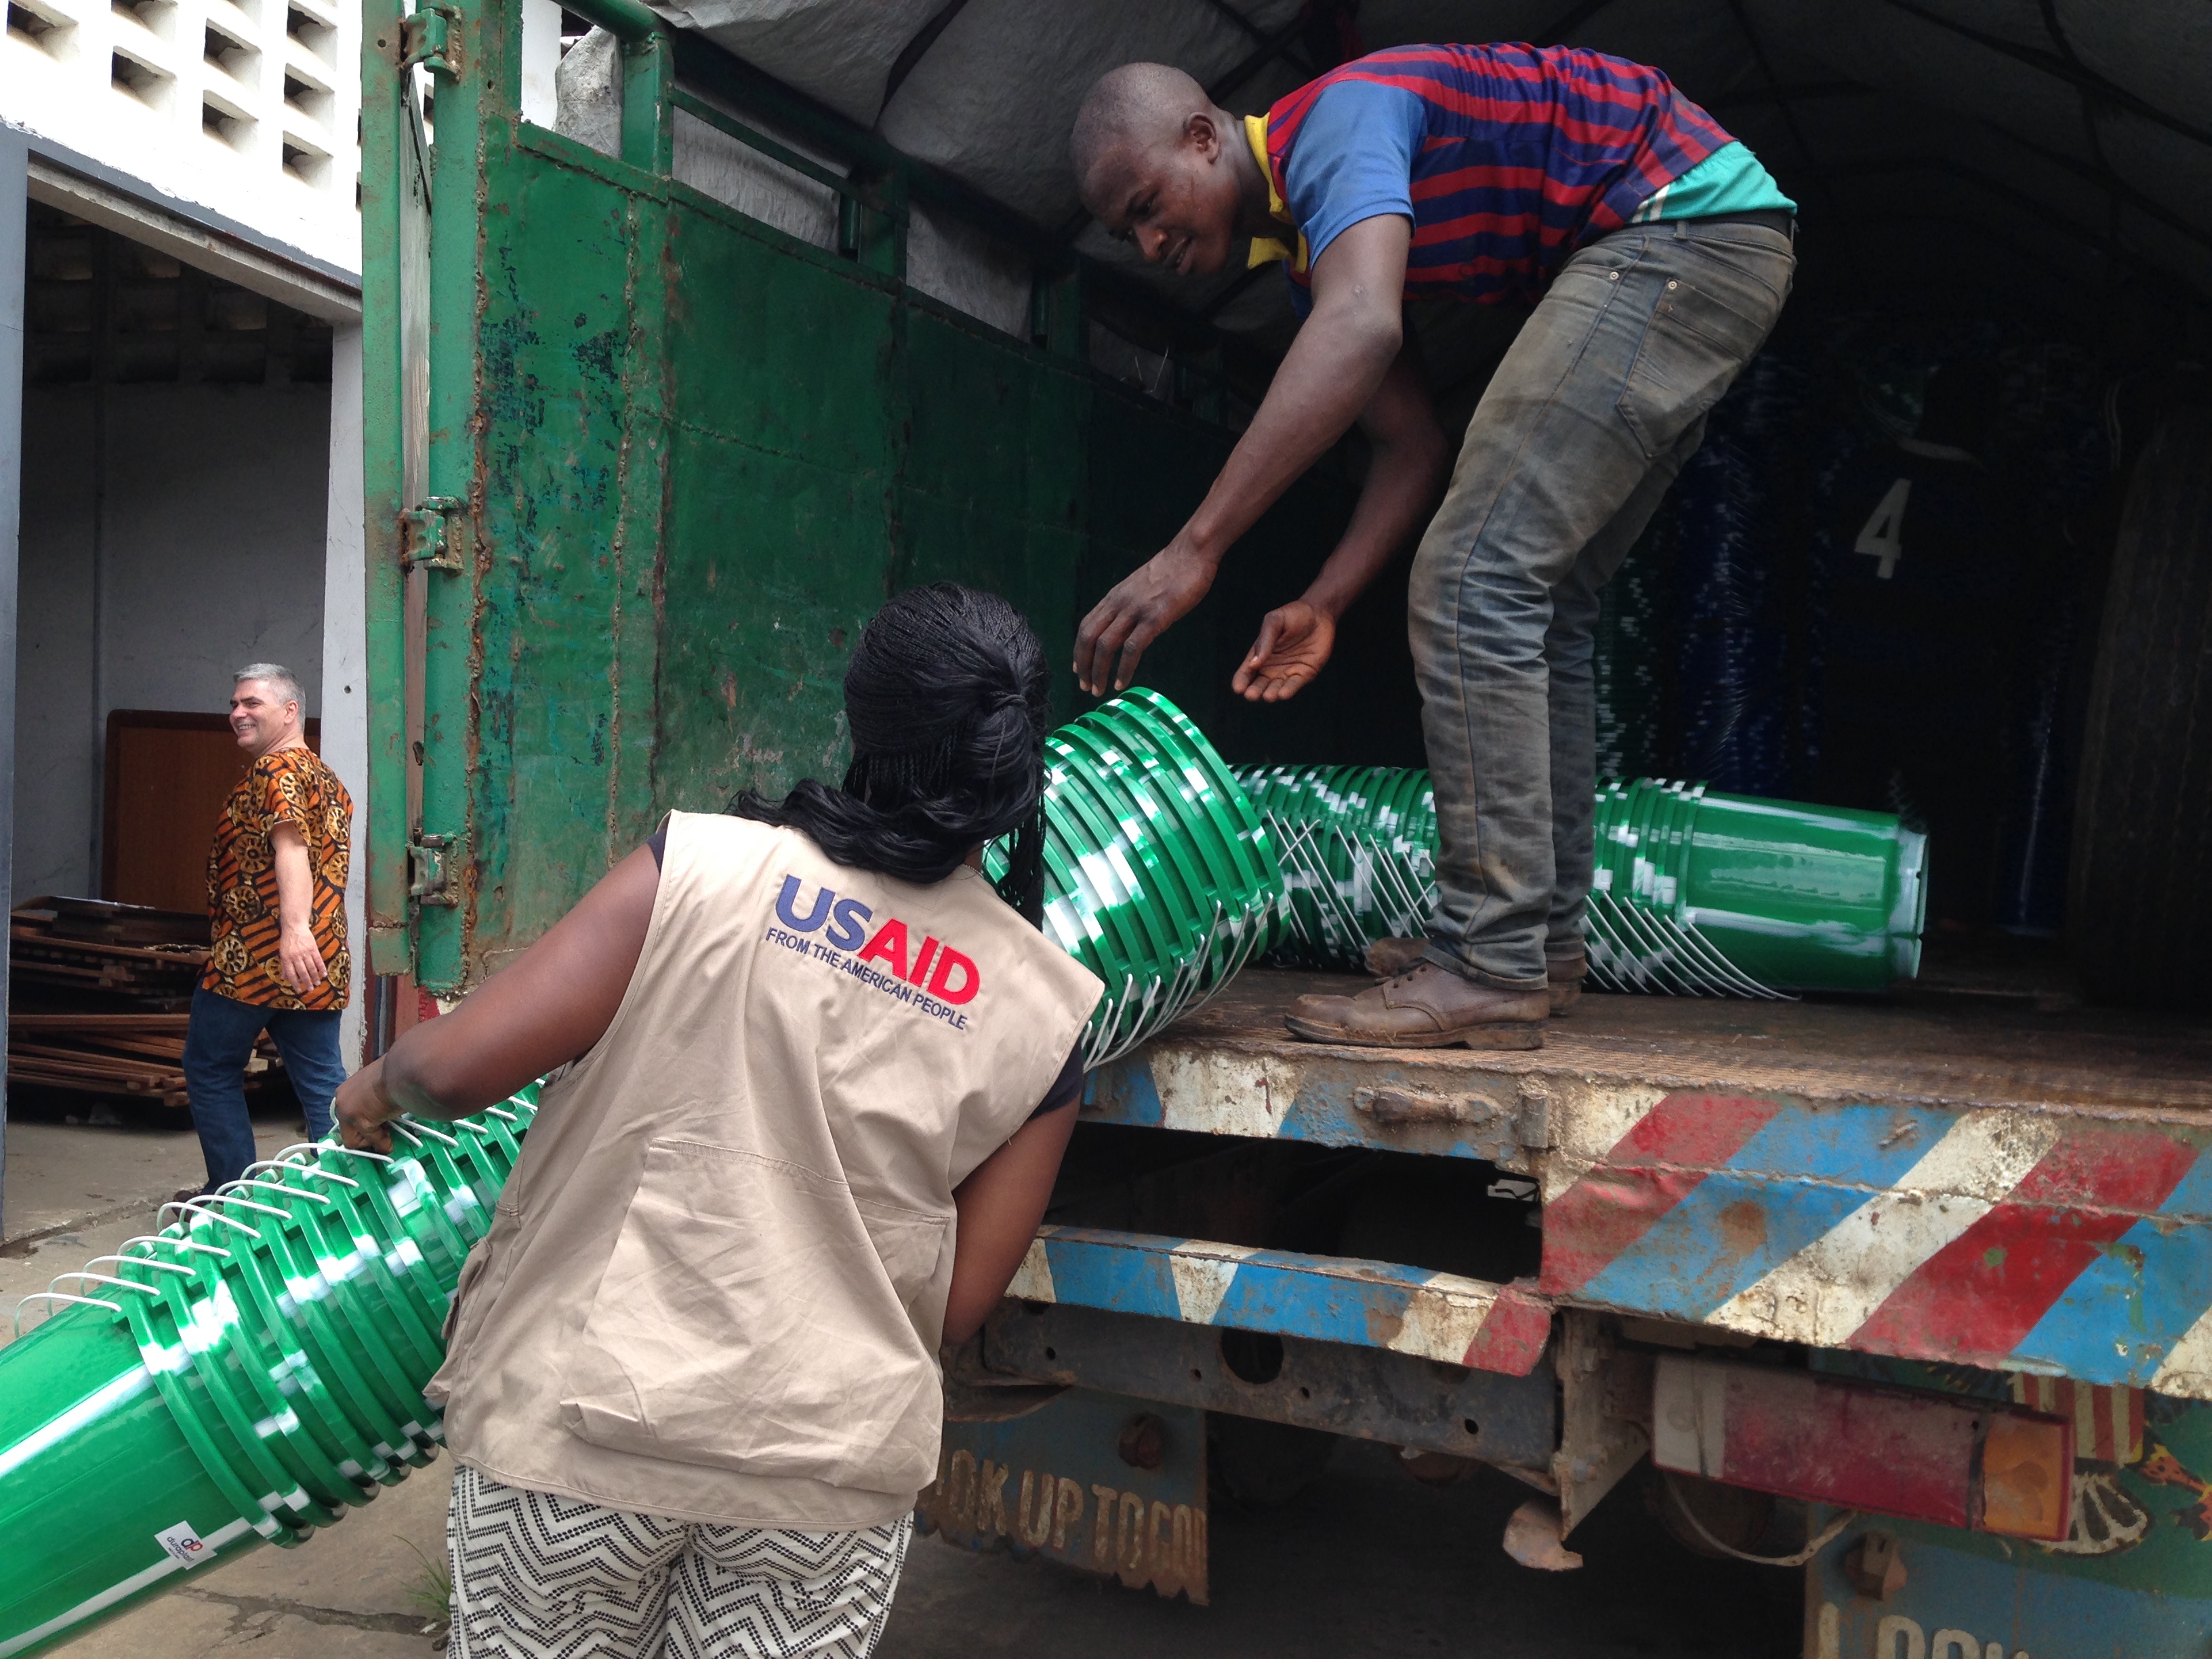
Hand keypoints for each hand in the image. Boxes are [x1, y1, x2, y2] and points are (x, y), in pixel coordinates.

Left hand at [278, 922, 326, 991]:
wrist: (295, 927)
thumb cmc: (287, 941)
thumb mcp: (282, 953)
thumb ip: (284, 966)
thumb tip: (284, 978)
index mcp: (287, 958)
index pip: (291, 974)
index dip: (295, 983)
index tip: (299, 990)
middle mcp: (296, 957)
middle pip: (302, 972)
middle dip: (307, 982)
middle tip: (310, 989)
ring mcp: (305, 952)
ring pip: (311, 967)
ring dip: (315, 977)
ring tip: (317, 983)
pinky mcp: (313, 948)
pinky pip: (318, 960)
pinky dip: (321, 968)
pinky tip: (324, 974)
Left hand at [335, 1057, 398, 1152]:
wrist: (404, 1069)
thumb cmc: (397, 1071)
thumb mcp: (379, 1085)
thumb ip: (373, 1098)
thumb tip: (380, 1111)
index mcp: (346, 1090)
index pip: (348, 1114)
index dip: (363, 1121)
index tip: (378, 1124)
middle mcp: (342, 1100)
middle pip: (346, 1129)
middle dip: (364, 1134)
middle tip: (384, 1132)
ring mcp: (348, 1112)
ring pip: (354, 1139)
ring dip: (372, 1140)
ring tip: (389, 1136)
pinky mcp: (360, 1121)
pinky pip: (370, 1141)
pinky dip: (381, 1144)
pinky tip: (390, 1141)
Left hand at [1074, 540, 1217, 695]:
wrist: (1190, 554)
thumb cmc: (1172, 570)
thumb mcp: (1140, 587)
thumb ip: (1130, 605)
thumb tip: (1126, 626)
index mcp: (1114, 596)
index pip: (1087, 625)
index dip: (1078, 649)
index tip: (1077, 669)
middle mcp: (1118, 603)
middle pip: (1089, 638)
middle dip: (1083, 665)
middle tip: (1084, 686)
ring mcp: (1135, 610)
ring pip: (1105, 645)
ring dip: (1098, 671)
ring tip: (1098, 690)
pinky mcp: (1154, 618)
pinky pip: (1132, 648)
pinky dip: (1124, 669)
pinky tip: (1121, 682)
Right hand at [1232, 600, 1336, 700]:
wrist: (1319, 614)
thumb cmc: (1292, 615)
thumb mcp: (1274, 621)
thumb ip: (1265, 641)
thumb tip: (1253, 664)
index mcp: (1260, 654)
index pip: (1246, 672)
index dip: (1241, 680)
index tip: (1238, 688)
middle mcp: (1271, 666)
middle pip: (1259, 684)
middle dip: (1254, 691)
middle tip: (1251, 695)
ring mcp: (1287, 671)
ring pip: (1275, 688)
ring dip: (1271, 693)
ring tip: (1268, 696)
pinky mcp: (1304, 673)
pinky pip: (1294, 685)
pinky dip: (1288, 690)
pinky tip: (1283, 694)